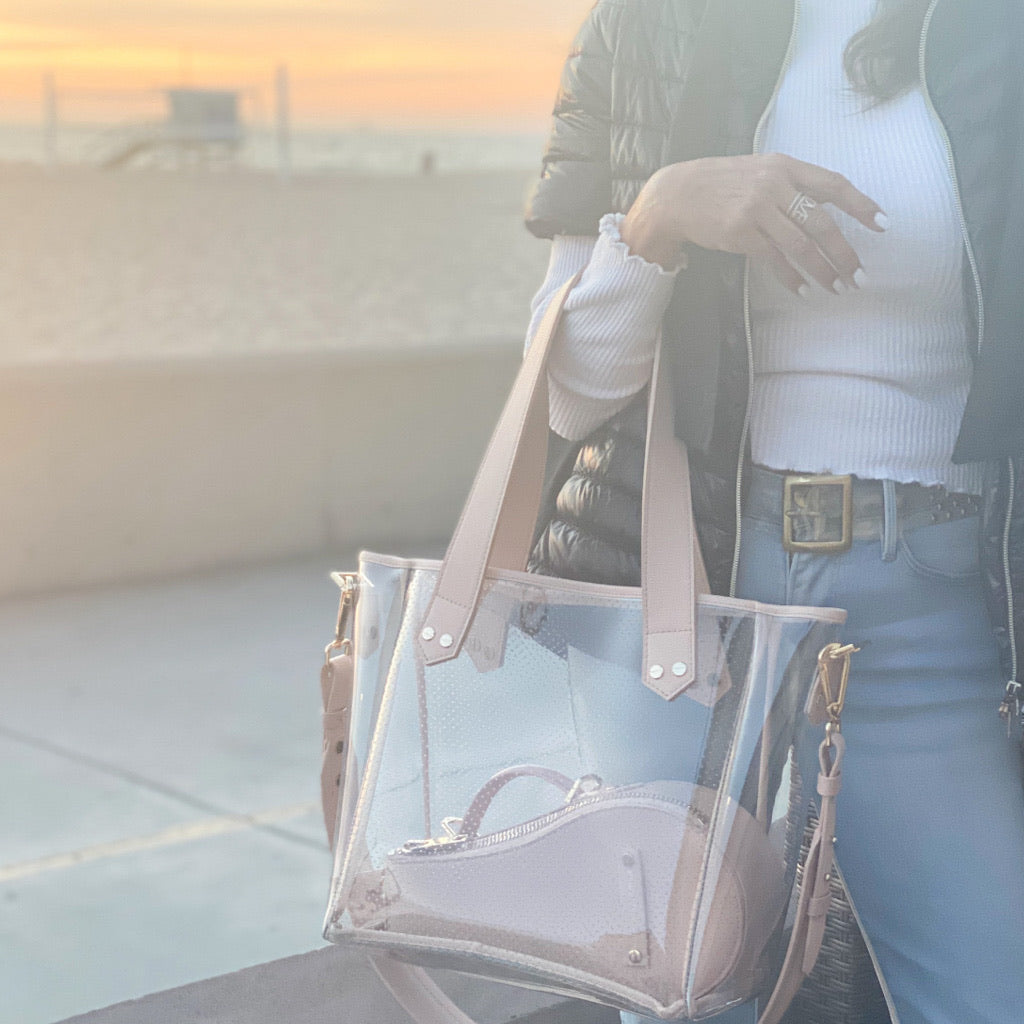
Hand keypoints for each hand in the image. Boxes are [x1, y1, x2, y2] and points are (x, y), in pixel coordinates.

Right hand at [619, 153, 887, 294]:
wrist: (676, 195)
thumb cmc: (720, 184)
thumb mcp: (758, 171)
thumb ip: (790, 184)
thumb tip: (825, 204)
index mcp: (784, 166)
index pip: (834, 185)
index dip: (862, 205)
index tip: (883, 225)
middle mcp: (774, 186)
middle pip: (822, 222)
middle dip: (844, 252)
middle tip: (860, 275)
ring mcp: (756, 210)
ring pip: (801, 245)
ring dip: (822, 271)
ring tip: (837, 288)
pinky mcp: (740, 233)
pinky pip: (774, 260)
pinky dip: (791, 278)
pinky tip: (803, 290)